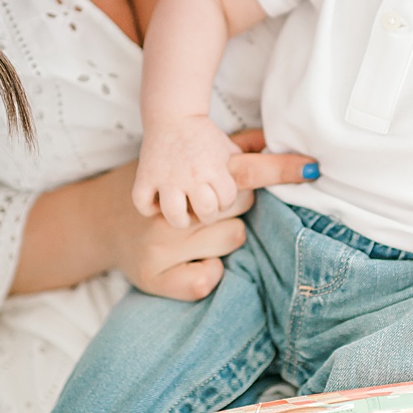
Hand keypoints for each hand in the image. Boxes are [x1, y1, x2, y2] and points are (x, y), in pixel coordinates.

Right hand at [108, 138, 315, 300]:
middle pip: (241, 209)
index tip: (313, 168)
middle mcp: (174, 205)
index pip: (244, 171)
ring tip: (199, 235)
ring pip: (230, 239)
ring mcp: (162, 239)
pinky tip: (194, 259)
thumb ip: (233, 148)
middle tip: (209, 211)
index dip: (282, 168)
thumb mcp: (188, 161)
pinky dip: (208, 270)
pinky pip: (207, 278)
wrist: (99, 218)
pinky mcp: (153, 273)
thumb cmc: (158, 188)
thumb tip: (273, 134)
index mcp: (185, 173)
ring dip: (221, 239)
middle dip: (231, 210)